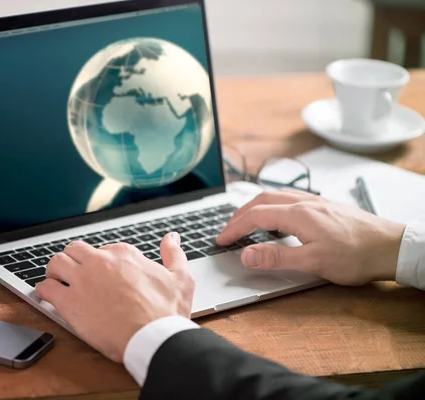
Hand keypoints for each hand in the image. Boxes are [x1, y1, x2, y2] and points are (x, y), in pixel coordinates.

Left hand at [35, 233, 193, 362]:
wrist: (153, 337)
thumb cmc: (166, 312)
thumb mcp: (180, 277)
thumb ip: (173, 254)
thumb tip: (172, 238)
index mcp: (123, 254)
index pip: (104, 248)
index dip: (102, 262)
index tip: (102, 274)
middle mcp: (100, 261)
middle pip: (75, 249)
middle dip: (72, 259)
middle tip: (73, 271)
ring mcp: (82, 280)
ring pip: (56, 262)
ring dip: (54, 270)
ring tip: (56, 280)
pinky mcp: (69, 302)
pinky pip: (46, 288)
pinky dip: (43, 291)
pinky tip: (46, 297)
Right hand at [216, 190, 405, 285]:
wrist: (392, 247)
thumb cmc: (357, 256)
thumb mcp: (313, 263)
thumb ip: (276, 257)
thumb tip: (246, 254)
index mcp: (298, 214)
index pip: (255, 216)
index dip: (234, 228)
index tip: (220, 239)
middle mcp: (305, 202)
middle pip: (261, 200)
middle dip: (239, 214)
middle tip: (227, 230)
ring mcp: (315, 202)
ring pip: (275, 197)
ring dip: (255, 207)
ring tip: (246, 222)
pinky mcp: (324, 206)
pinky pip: (289, 199)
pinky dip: (272, 206)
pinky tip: (277, 218)